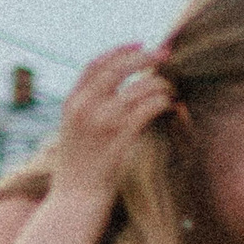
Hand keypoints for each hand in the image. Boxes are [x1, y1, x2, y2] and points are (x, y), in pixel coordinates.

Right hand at [52, 43, 175, 203]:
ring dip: (159, 84)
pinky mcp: (120, 138)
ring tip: (171, 88)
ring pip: (138, 88)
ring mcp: (102, 122)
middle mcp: (85, 108)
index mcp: (72, 103)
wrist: (74, 200)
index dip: (119, 51)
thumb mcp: (73, 132)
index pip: (95, 65)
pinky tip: (171, 105)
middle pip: (118, 68)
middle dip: (144, 57)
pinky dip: (163, 102)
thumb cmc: (78, 169)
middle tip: (164, 55)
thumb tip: (114, 91)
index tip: (139, 44)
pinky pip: (148, 109)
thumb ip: (88, 109)